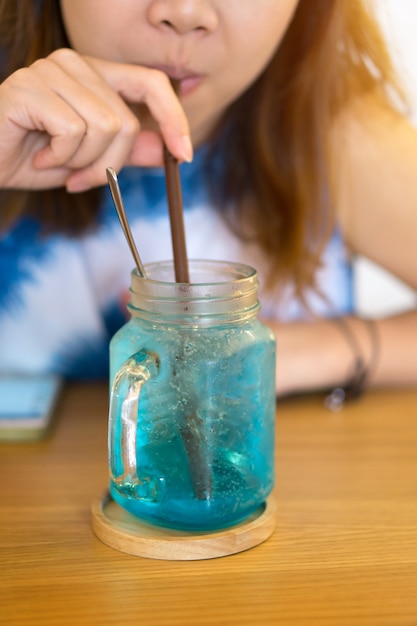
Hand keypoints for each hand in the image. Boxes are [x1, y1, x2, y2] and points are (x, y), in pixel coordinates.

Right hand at [0, 48, 191, 191]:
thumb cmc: (32, 158)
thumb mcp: (90, 160)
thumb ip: (128, 152)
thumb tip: (169, 150)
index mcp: (94, 74)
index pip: (151, 82)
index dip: (175, 118)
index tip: (184, 154)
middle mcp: (75, 64)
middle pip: (127, 121)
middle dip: (110, 164)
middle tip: (81, 178)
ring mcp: (50, 71)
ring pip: (105, 126)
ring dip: (82, 162)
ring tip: (54, 163)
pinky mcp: (29, 87)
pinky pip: (73, 132)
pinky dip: (59, 158)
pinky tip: (37, 157)